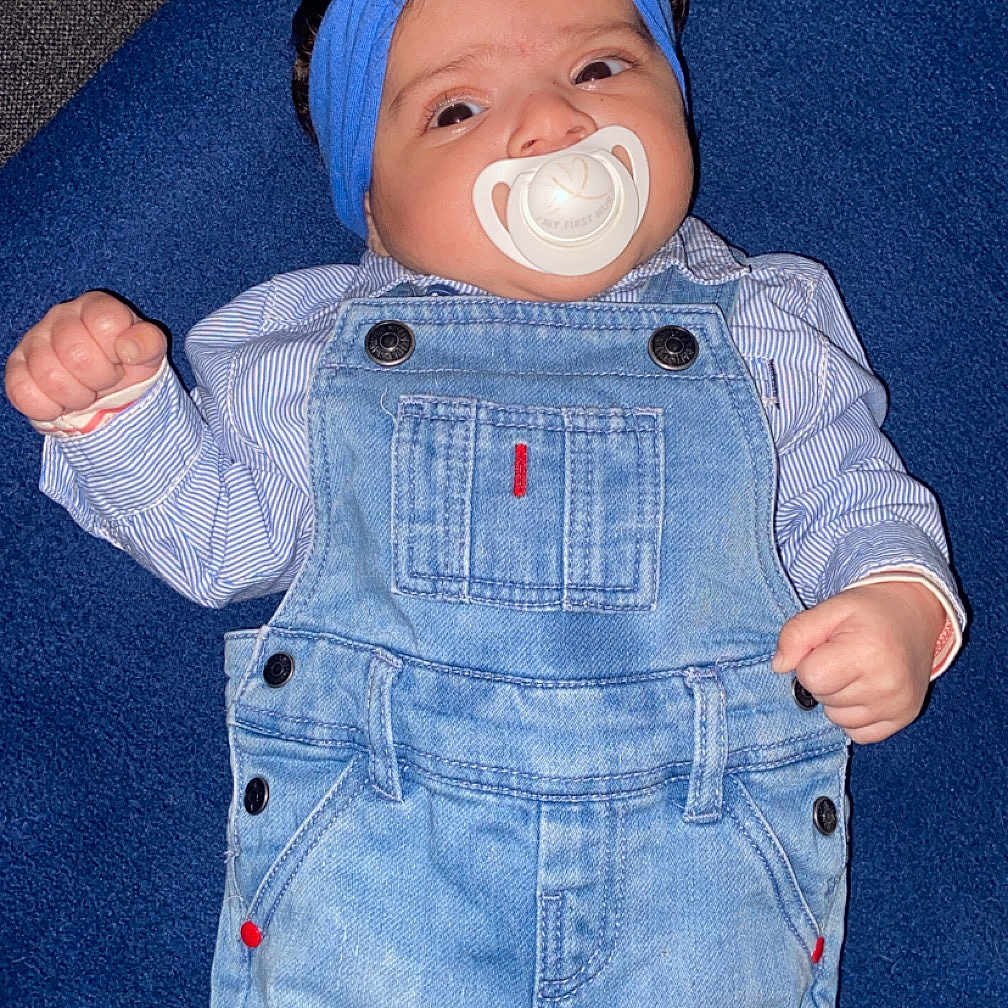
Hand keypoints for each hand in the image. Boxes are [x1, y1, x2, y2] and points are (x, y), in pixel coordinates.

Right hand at [5, 291, 166, 421]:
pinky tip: (62, 402)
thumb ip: (148, 343)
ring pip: (50, 375)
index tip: (122, 361)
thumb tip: (128, 348)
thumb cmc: (126, 367)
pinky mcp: (16, 367)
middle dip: (99, 379)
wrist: (105, 395)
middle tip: (104, 381)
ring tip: (85, 392)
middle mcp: (61, 316)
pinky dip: (49, 407)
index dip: (118, 352)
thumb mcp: (149, 354)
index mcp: (96, 307)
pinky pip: (24, 391)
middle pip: (77, 354)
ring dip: (76, 395)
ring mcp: (34, 340)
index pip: (105, 322)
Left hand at [771, 581, 945, 743]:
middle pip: (824, 698)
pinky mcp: (904, 718)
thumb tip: (778, 666)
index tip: (824, 648)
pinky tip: (865, 691)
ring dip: (838, 699)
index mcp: (866, 652)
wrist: (913, 616)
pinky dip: (854, 716)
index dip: (808, 662)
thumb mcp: (828, 609)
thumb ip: (796, 634)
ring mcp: (898, 705)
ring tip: (856, 672)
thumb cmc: (867, 613)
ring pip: (838, 719)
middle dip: (824, 679)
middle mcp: (886, 684)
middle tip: (844, 656)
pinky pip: (859, 733)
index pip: (811, 677)